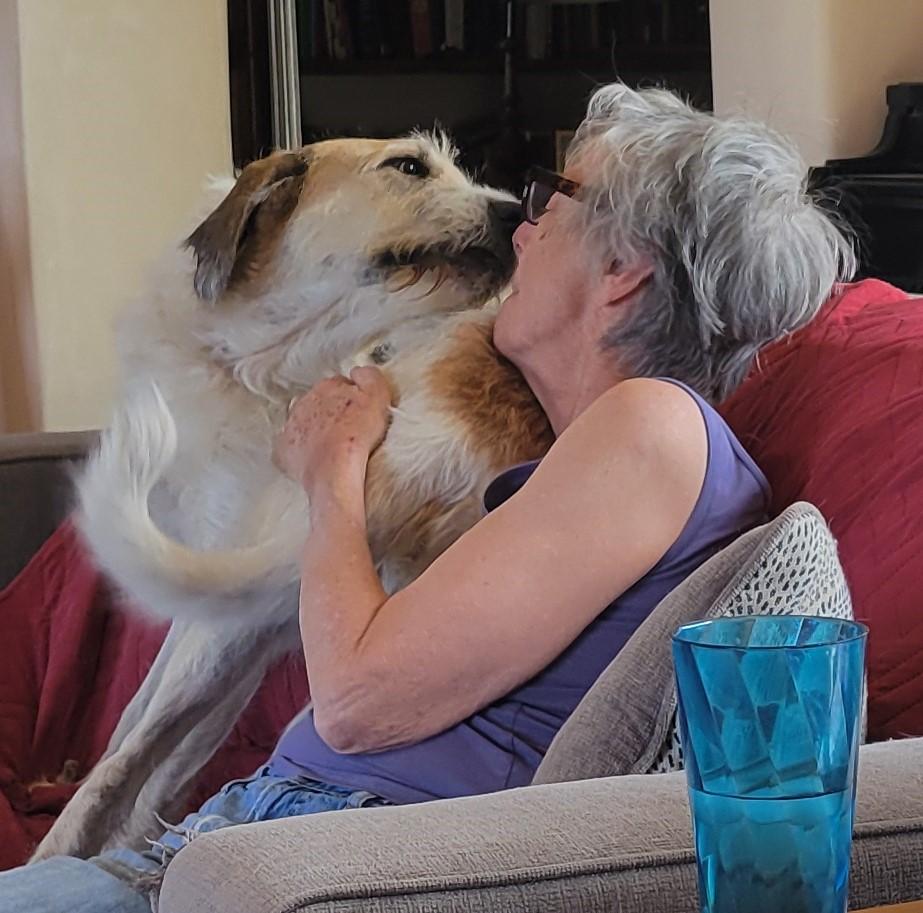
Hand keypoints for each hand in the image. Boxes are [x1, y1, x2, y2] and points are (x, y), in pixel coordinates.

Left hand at [273, 366, 392, 492]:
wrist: (334, 468)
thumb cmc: (356, 434)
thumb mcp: (377, 396)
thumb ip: (370, 376)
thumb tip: (359, 371)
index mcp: (327, 387)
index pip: (339, 384)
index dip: (351, 397)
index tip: (359, 410)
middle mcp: (304, 402)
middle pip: (319, 403)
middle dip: (331, 413)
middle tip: (348, 429)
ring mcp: (291, 426)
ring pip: (304, 423)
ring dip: (316, 430)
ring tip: (332, 446)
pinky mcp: (284, 451)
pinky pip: (291, 447)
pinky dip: (300, 451)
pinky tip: (314, 458)